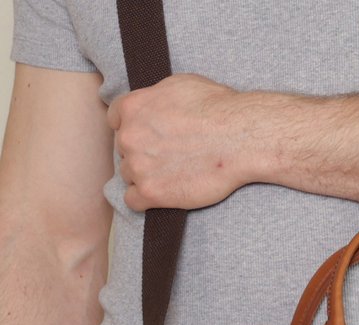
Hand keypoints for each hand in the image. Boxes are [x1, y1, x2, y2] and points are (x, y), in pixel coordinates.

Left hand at [107, 73, 255, 211]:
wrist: (239, 138)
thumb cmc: (217, 108)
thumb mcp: (178, 85)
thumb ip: (154, 99)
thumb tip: (153, 106)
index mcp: (132, 107)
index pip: (115, 120)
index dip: (134, 128)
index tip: (150, 136)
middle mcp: (129, 136)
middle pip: (124, 150)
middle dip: (142, 153)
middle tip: (168, 157)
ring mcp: (138, 166)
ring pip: (129, 175)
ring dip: (146, 176)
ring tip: (172, 175)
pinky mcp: (152, 193)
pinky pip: (133, 201)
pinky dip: (145, 200)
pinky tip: (162, 194)